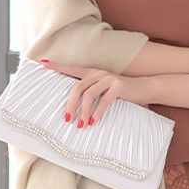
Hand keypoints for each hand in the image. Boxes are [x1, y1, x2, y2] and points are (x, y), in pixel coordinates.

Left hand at [37, 60, 152, 126]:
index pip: (72, 69)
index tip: (43, 64)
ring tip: (81, 124)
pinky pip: (104, 101)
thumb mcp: (105, 90)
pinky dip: (97, 112)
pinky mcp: (118, 87)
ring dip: (83, 111)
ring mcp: (109, 79)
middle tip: (67, 119)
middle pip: (77, 88)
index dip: (58, 66)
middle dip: (70, 105)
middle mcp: (99, 74)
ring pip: (89, 95)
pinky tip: (94, 121)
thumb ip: (91, 94)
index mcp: (93, 73)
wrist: (145, 88)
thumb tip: (74, 108)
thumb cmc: (123, 93)